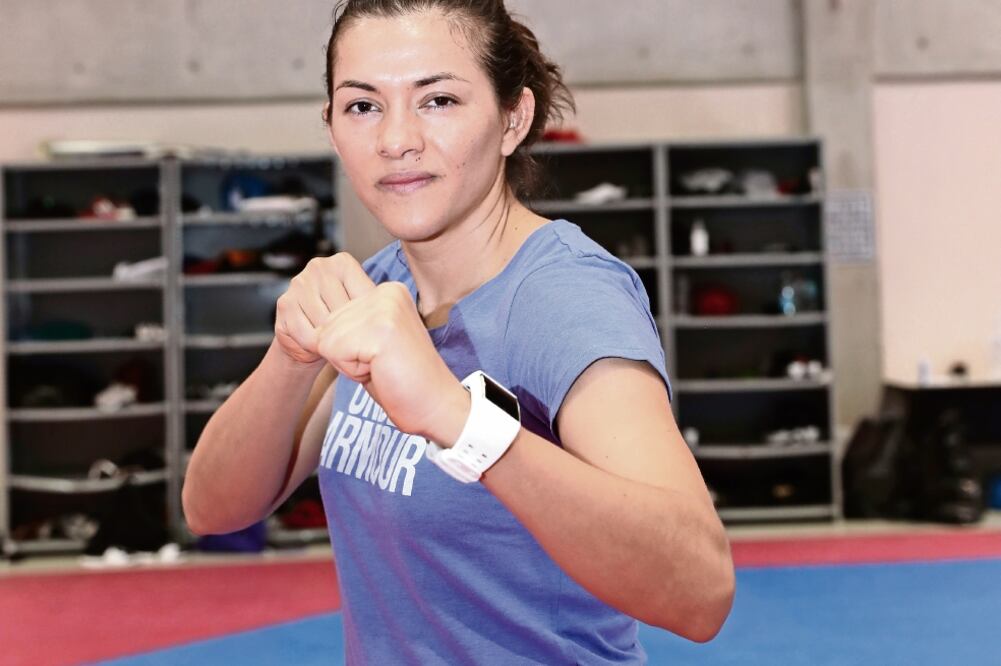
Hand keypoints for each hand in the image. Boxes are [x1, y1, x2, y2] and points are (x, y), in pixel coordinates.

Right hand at [274, 253, 375, 365]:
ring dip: (329, 340)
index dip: (365, 320)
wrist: (311, 340)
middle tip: (347, 339)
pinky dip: (313, 344)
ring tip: (332, 340)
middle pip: (342, 310)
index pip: (362, 296)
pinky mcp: (285, 302)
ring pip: (324, 323)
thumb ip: (375, 303)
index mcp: (343, 263)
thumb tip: (393, 306)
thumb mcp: (363, 309)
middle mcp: (319, 266)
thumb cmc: (343, 322)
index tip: (365, 328)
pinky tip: (316, 342)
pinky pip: (305, 332)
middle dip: (347, 332)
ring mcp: (299, 282)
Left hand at [315, 280, 469, 442]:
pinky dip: (351, 371)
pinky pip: (333, 351)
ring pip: (327, 339)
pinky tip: (380, 371)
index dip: (347, 347)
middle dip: (345, 354)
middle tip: (382, 365)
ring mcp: (383, 308)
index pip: (333, 316)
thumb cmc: (404, 381)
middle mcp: (386, 292)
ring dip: (348, 364)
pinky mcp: (378, 329)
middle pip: (326, 326)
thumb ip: (352, 324)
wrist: (436, 405)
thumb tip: (316, 325)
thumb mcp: (374, 342)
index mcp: (387, 292)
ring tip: (382, 368)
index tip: (381, 357)